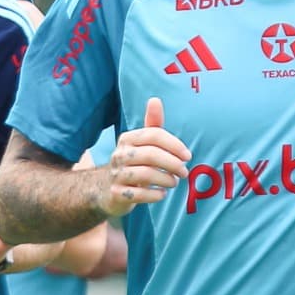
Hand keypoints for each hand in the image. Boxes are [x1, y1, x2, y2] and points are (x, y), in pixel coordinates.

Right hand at [98, 98, 191, 216]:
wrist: (106, 190)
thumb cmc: (133, 163)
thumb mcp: (142, 144)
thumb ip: (152, 125)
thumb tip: (155, 100)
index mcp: (128, 139)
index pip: (153, 135)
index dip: (174, 144)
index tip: (188, 156)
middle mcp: (119, 155)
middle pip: (150, 155)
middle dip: (172, 163)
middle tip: (184, 172)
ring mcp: (116, 175)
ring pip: (145, 174)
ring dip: (165, 179)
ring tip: (174, 182)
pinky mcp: (116, 194)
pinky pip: (138, 194)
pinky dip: (154, 195)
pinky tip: (162, 194)